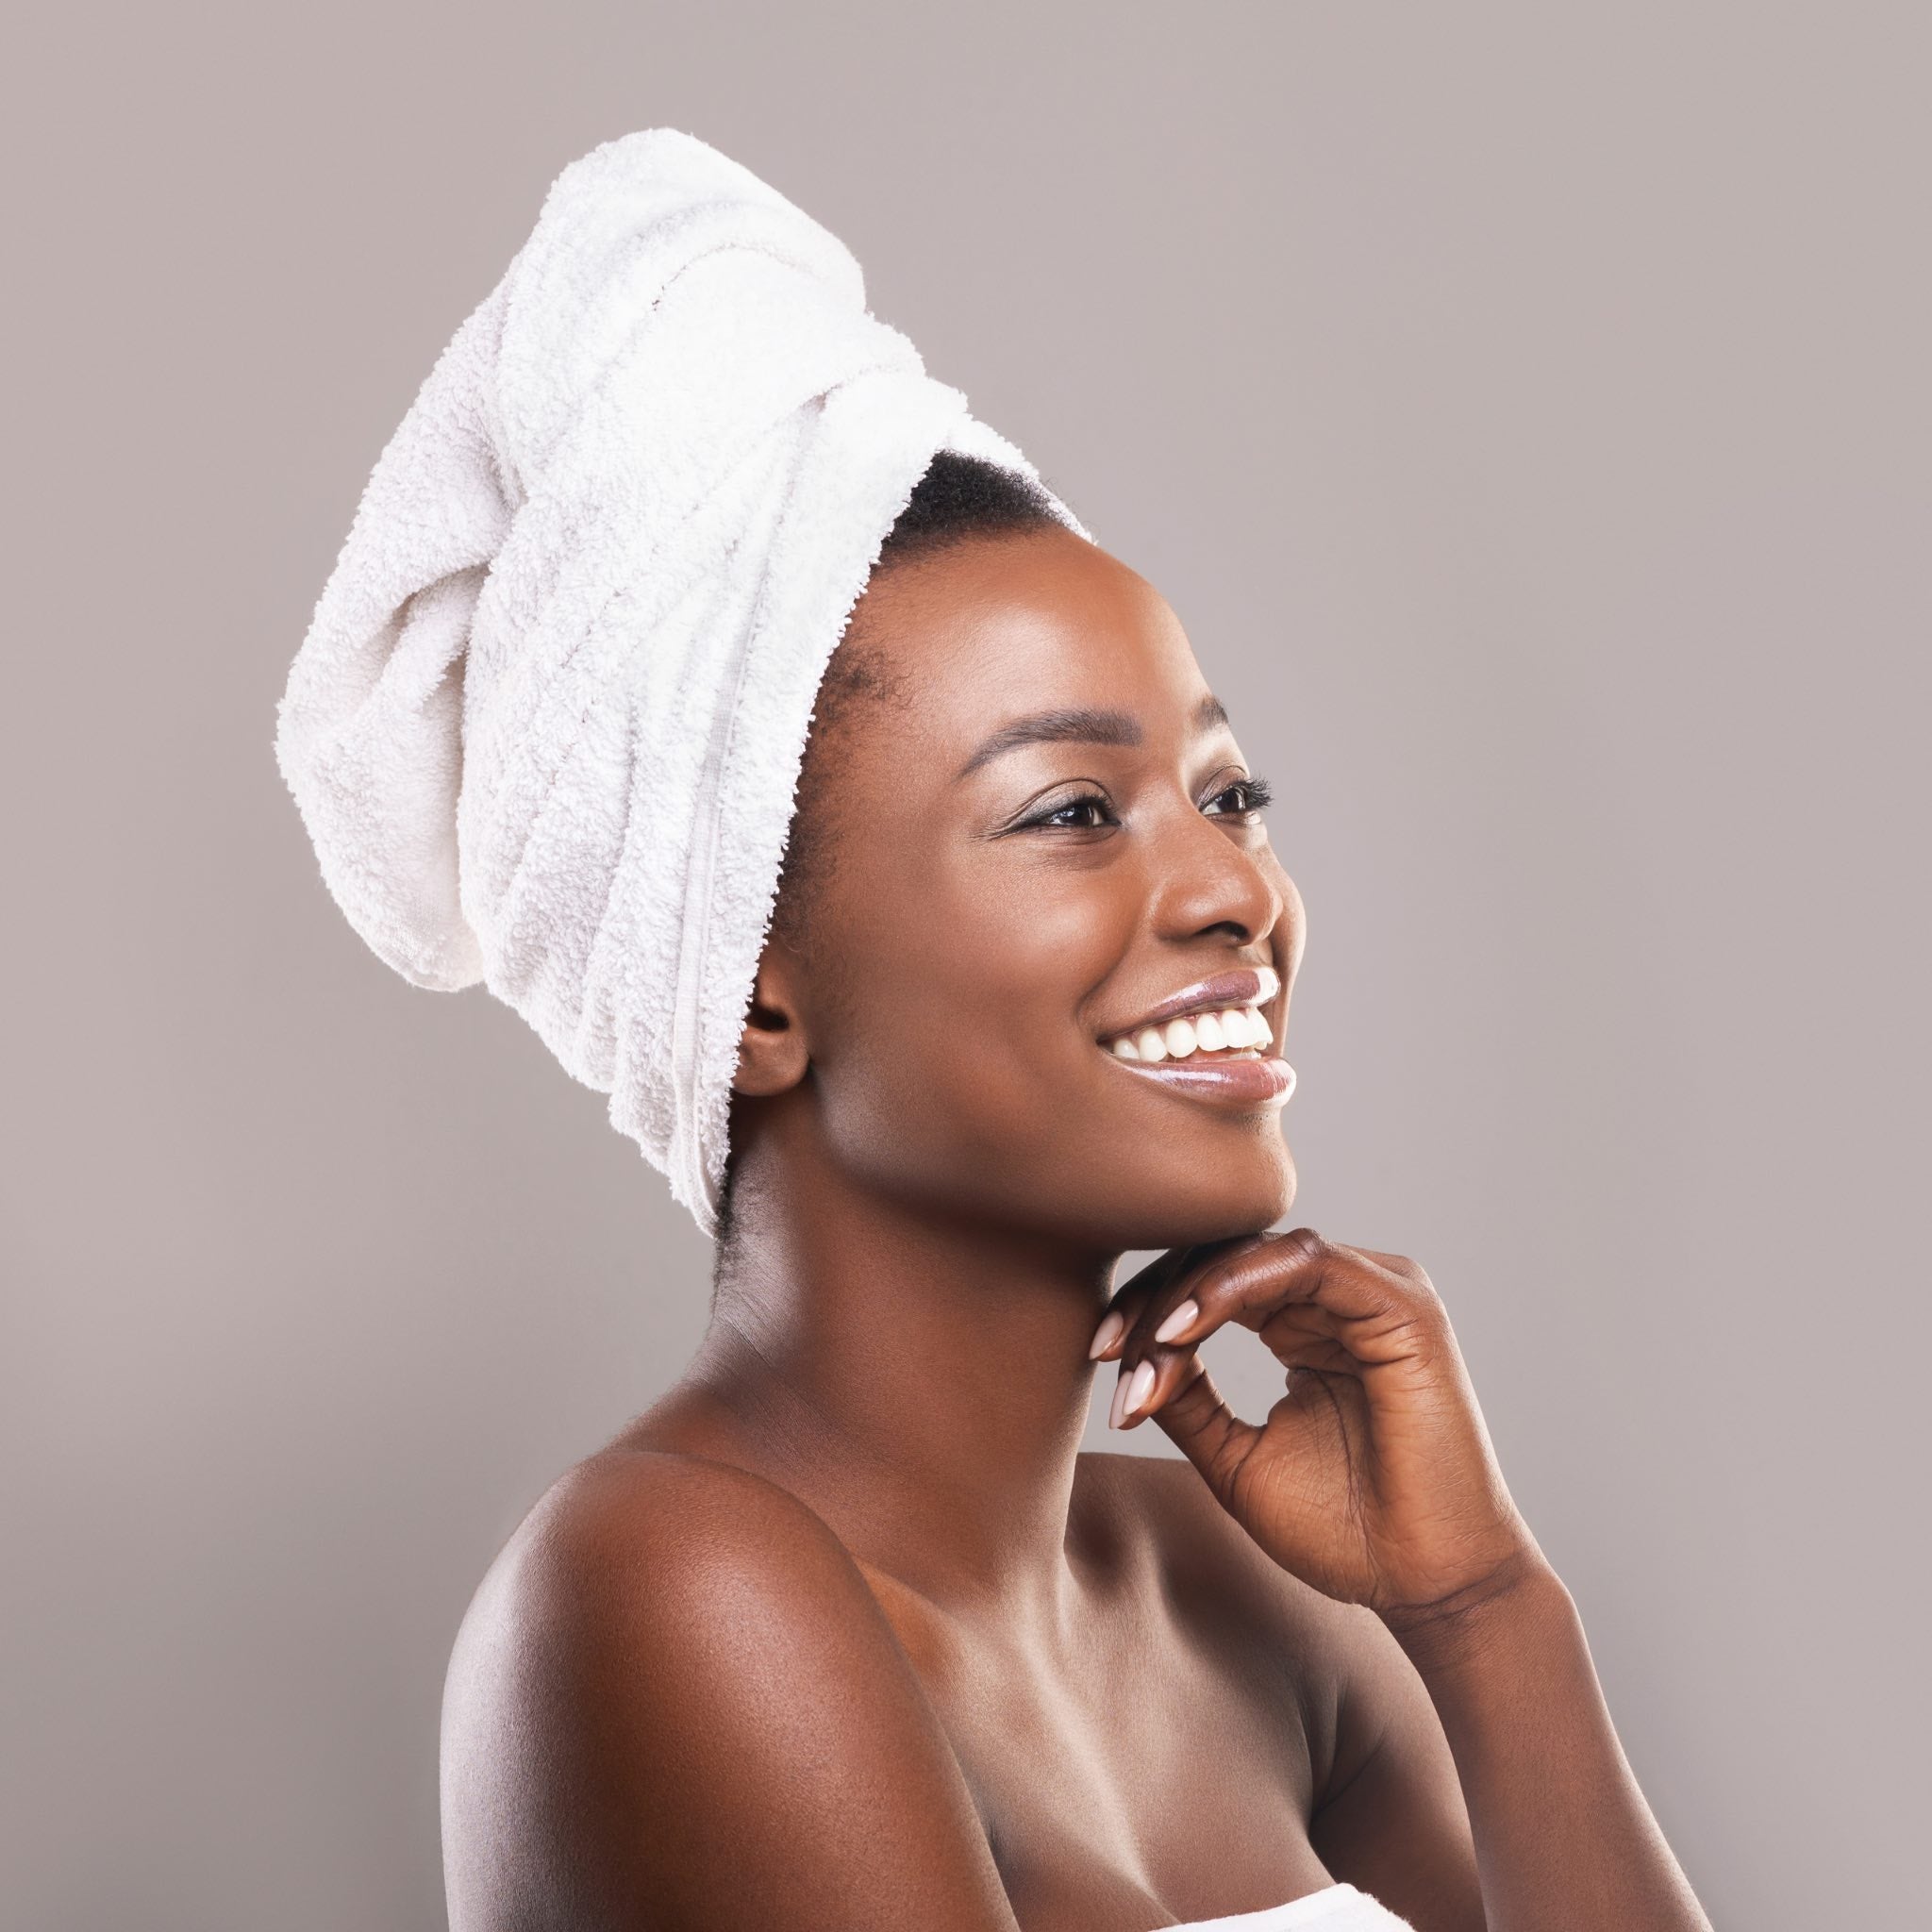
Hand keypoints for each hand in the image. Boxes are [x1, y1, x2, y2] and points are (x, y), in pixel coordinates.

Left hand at [1090, 1229, 1545, 1627]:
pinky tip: (1189, 1327)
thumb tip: (1127, 1358)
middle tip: (1103, 1344)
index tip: (1093, 1350)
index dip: (1147, 1304)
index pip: (1212, 1279)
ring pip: (1257, 1251)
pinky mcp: (1403, 1306)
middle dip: (1156, 1294)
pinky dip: (1237, 1285)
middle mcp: (1341, 1295)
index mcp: (1306, 1322)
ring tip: (1146, 1344)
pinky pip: (1306, 1262)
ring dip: (1189, 1292)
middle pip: (1227, 1254)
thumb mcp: (1236, 1457)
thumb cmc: (1347, 1533)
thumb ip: (1189, 1399)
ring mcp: (1376, 1292)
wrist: (1427, 1589)